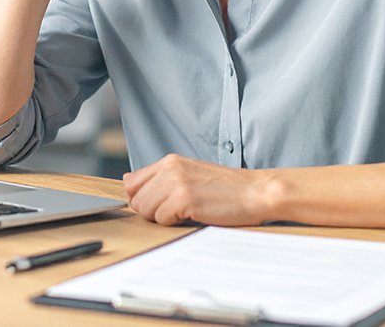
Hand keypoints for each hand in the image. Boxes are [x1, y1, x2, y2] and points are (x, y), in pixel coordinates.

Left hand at [123, 154, 273, 226]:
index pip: (131, 182)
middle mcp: (170, 168)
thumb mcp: (190, 174)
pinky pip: (162, 219)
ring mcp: (176, 182)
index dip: (142, 199)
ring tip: (186, 212)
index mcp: (170, 161)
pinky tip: (193, 215)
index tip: (159, 204)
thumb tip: (127, 182)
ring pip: (145, 210)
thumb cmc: (227, 188)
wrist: (257, 192)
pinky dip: (175, 223)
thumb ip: (160, 177)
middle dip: (152, 211)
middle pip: (136, 199)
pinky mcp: (184, 198)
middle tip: (177, 211)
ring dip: (163, 218)